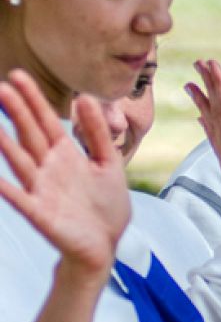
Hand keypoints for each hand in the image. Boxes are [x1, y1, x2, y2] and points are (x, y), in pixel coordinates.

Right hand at [0, 70, 128, 273]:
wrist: (106, 245)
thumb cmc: (105, 206)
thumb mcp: (108, 163)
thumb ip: (97, 133)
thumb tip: (85, 97)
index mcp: (65, 156)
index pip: (46, 122)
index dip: (33, 100)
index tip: (18, 76)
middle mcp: (49, 169)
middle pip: (30, 136)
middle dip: (17, 113)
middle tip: (1, 88)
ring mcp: (42, 191)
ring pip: (21, 163)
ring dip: (6, 145)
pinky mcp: (42, 214)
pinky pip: (22, 199)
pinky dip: (8, 190)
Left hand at [186, 59, 220, 232]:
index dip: (219, 87)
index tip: (210, 63)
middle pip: (217, 113)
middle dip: (210, 87)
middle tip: (200, 63)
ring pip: (213, 125)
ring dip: (204, 103)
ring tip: (191, 85)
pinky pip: (217, 140)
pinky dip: (209, 125)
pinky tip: (202, 119)